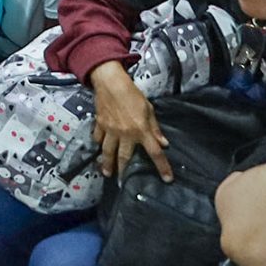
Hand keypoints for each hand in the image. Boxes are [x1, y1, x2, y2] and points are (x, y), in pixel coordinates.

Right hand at [90, 61, 170, 180]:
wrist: (110, 82)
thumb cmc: (132, 94)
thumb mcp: (149, 109)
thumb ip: (155, 128)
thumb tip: (163, 143)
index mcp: (141, 130)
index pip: (155, 152)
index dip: (162, 167)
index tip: (167, 179)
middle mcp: (125, 134)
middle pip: (125, 157)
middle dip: (124, 171)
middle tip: (122, 182)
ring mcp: (110, 130)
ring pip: (108, 151)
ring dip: (107, 163)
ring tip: (106, 172)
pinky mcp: (100, 124)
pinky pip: (98, 137)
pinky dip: (98, 143)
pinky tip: (98, 147)